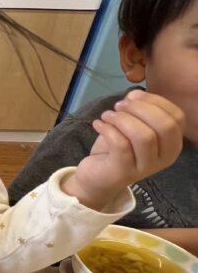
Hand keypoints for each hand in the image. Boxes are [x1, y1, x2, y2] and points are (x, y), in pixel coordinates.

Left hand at [62, 90, 184, 209]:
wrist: (97, 178)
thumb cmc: (118, 149)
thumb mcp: (131, 126)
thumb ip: (137, 110)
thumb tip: (134, 94)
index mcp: (172, 144)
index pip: (176, 117)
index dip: (155, 101)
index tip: (132, 96)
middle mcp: (164, 157)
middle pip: (165, 125)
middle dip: (140, 109)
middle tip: (118, 106)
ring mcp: (146, 167)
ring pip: (144, 136)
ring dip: (122, 119)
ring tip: (106, 115)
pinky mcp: (124, 172)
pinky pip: (121, 145)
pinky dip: (108, 129)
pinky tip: (98, 124)